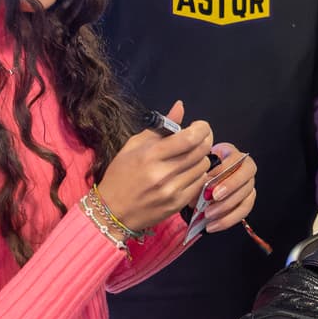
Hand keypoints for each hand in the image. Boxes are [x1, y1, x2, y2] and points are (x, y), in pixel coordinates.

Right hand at [96, 101, 212, 231]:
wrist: (112, 211)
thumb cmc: (120, 175)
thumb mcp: (133, 145)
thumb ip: (160, 127)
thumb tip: (180, 106)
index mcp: (150, 155)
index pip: (190, 138)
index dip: (202, 128)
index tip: (200, 126)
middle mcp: (163, 173)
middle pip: (201, 151)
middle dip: (205, 139)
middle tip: (199, 138)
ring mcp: (172, 190)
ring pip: (203, 166)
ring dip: (200, 157)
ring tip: (188, 156)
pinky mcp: (178, 204)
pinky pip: (200, 182)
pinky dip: (197, 174)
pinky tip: (186, 172)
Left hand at [200, 143, 257, 232]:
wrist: (205, 178)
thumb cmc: (204, 169)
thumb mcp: (201, 167)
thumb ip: (202, 174)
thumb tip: (201, 187)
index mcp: (235, 156)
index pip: (236, 161)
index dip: (223, 171)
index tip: (209, 179)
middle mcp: (247, 170)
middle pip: (245, 179)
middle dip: (229, 189)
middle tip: (212, 198)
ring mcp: (249, 186)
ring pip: (246, 198)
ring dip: (226, 209)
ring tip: (208, 215)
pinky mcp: (247, 201)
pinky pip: (243, 212)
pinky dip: (228, 220)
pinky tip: (213, 225)